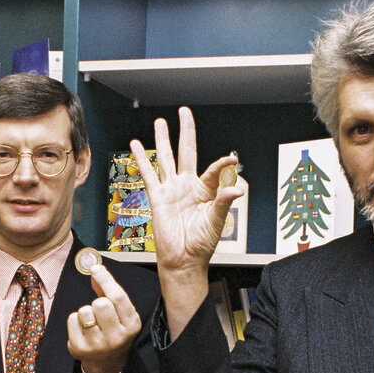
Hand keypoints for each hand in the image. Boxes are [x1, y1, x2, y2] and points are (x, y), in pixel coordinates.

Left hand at [66, 264, 141, 372]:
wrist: (106, 362)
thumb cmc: (113, 331)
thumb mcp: (120, 313)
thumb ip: (108, 291)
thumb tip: (96, 269)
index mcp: (131, 325)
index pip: (118, 297)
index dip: (106, 280)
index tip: (95, 269)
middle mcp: (117, 337)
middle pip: (101, 304)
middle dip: (97, 302)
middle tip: (98, 311)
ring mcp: (98, 345)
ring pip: (84, 311)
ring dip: (85, 312)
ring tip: (91, 322)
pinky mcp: (80, 348)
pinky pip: (72, 320)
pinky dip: (75, 320)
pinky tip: (82, 329)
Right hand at [129, 106, 241, 334]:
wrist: (183, 260)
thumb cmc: (201, 244)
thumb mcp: (217, 222)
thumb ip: (224, 203)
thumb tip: (235, 189)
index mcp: (206, 191)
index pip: (213, 170)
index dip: (222, 164)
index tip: (231, 159)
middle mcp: (188, 186)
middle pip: (186, 152)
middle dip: (185, 131)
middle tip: (184, 112)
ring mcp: (172, 190)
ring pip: (166, 158)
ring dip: (163, 140)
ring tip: (160, 123)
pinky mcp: (157, 197)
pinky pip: (149, 174)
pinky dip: (142, 159)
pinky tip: (138, 145)